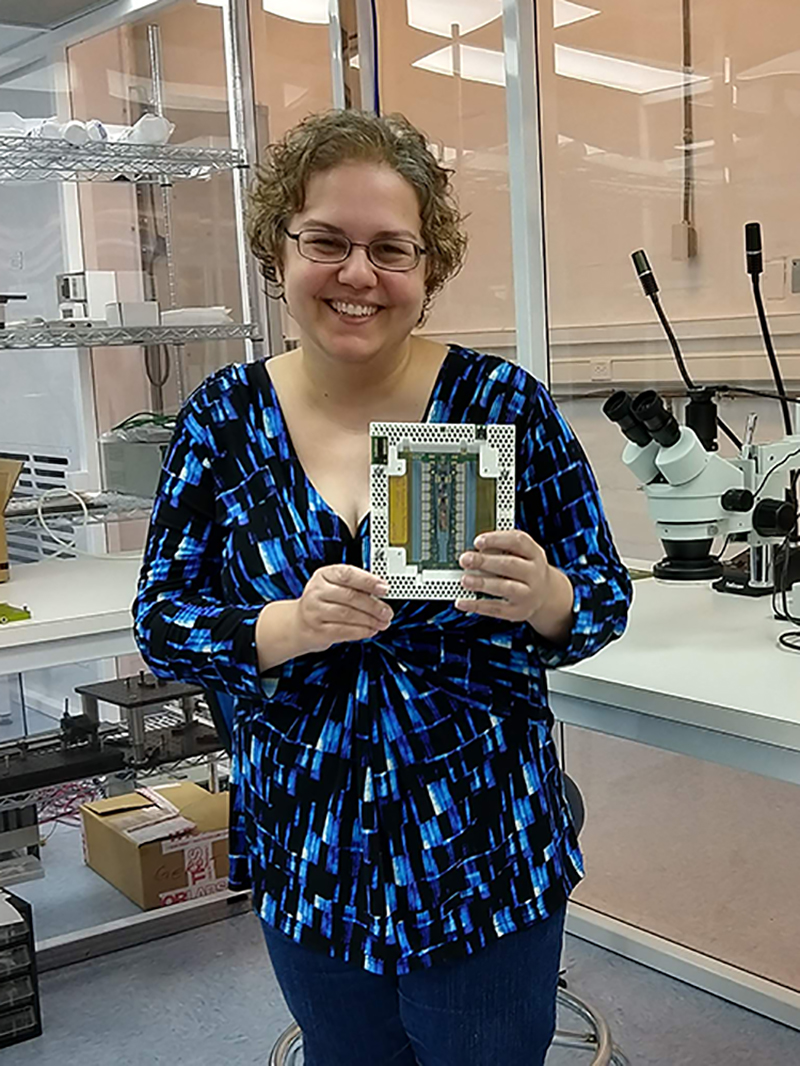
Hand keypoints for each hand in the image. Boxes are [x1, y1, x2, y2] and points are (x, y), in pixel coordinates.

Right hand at [292, 564, 392, 653]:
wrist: (299, 623)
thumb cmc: (323, 602)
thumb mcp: (334, 586)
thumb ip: (354, 586)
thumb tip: (381, 591)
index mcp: (324, 575)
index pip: (347, 574)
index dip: (368, 581)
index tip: (384, 588)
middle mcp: (317, 591)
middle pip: (350, 596)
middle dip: (373, 605)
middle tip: (387, 611)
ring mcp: (315, 611)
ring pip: (348, 614)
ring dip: (370, 620)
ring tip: (382, 622)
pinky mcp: (318, 630)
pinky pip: (344, 631)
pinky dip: (361, 631)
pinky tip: (371, 630)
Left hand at [456, 530, 573, 640]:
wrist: (545, 595)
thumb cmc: (525, 569)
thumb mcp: (521, 555)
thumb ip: (501, 549)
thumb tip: (473, 551)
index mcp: (534, 554)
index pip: (518, 541)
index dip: (497, 539)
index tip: (478, 541)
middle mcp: (534, 574)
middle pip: (510, 565)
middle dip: (485, 562)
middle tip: (465, 559)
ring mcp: (528, 594)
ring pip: (506, 588)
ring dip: (483, 583)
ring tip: (465, 580)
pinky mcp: (518, 611)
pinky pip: (496, 609)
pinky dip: (477, 605)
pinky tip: (462, 601)